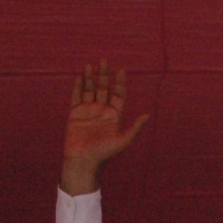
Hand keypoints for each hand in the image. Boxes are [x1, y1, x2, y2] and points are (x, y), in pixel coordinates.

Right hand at [60, 61, 149, 193]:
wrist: (83, 162)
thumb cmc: (104, 154)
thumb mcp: (122, 141)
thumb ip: (134, 128)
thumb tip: (148, 116)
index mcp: (114, 116)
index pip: (118, 94)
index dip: (120, 82)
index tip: (121, 70)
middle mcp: (101, 111)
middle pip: (104, 88)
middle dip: (104, 75)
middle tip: (104, 61)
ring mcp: (87, 111)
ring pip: (89, 90)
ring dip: (90, 78)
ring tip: (90, 65)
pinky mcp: (74, 114)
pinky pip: (76, 97)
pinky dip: (77, 87)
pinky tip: (80, 77)